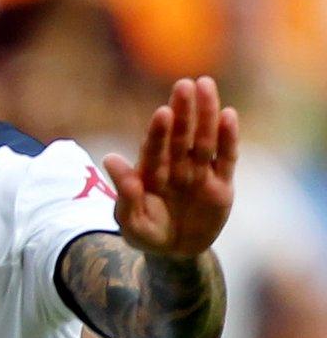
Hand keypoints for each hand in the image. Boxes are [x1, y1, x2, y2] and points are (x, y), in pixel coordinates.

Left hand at [102, 76, 238, 259]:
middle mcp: (175, 167)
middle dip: (183, 111)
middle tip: (184, 84)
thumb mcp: (131, 221)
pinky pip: (226, 159)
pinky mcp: (221, 185)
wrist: (174, 253)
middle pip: (180, 136)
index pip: (154, 149)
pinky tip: (229, 115)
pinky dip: (229, 138)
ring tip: (206, 86)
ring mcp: (199, 174)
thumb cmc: (146, 234)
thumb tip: (109, 159)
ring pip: (204, 140)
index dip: (158, 132)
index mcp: (150, 173)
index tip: (162, 112)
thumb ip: (124, 192)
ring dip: (206, 114)